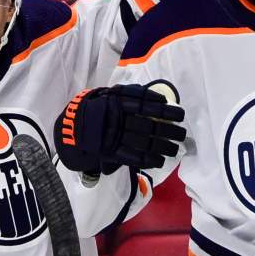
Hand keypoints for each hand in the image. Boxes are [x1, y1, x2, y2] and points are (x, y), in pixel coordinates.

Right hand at [53, 84, 185, 174]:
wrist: (71, 125)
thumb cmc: (97, 108)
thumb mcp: (110, 94)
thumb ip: (131, 95)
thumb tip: (159, 99)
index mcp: (117, 101)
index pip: (145, 104)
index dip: (163, 109)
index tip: (178, 113)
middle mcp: (117, 118)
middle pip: (148, 126)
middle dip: (169, 130)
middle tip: (183, 133)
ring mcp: (114, 136)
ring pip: (143, 143)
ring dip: (163, 147)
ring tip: (176, 149)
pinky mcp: (110, 151)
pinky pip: (132, 157)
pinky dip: (149, 160)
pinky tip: (160, 161)